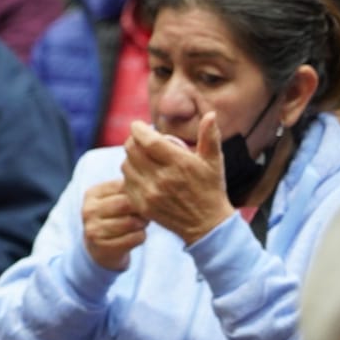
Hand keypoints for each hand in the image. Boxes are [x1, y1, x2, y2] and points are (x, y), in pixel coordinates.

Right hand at [81, 178, 148, 270]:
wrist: (98, 247)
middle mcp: (89, 211)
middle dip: (142, 208)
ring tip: (141, 223)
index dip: (138, 192)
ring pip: (132, 222)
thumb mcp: (113, 198)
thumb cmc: (112, 217)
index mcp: (91, 194)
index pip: (122, 186)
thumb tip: (150, 182)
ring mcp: (94, 230)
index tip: (143, 198)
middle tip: (147, 211)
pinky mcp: (104, 247)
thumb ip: (128, 188)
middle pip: (126, 204)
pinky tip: (135, 235)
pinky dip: (141, 236)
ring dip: (143, 223)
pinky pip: (135, 238)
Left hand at [120, 115, 236, 244]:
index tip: (137, 125)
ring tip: (139, 156)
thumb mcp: (214, 162)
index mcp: (179, 164)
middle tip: (138, 140)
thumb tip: (210, 114)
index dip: (138, 130)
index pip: (149, 141)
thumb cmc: (210, 188)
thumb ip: (210, 136)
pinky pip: (126, 183)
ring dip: (130, 157)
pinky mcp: (142, 205)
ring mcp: (150, 193)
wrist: (206, 224)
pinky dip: (129, 175)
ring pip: (126, 166)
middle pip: (132, 151)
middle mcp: (162, 178)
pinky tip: (139, 173)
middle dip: (133, 141)